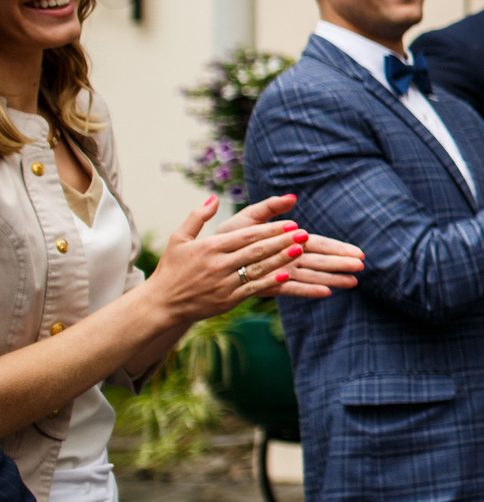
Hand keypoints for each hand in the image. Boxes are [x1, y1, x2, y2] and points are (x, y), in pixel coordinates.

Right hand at [147, 194, 332, 324]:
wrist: (161, 303)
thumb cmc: (171, 269)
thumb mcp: (179, 238)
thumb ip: (197, 217)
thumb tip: (213, 197)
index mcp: (209, 247)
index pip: (246, 235)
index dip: (270, 229)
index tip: (290, 223)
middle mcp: (218, 264)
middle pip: (256, 250)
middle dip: (282, 241)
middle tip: (304, 233)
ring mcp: (223, 283)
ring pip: (258, 269)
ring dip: (282, 259)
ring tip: (302, 250)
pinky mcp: (227, 300)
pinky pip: (253, 289)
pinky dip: (270, 282)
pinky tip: (287, 275)